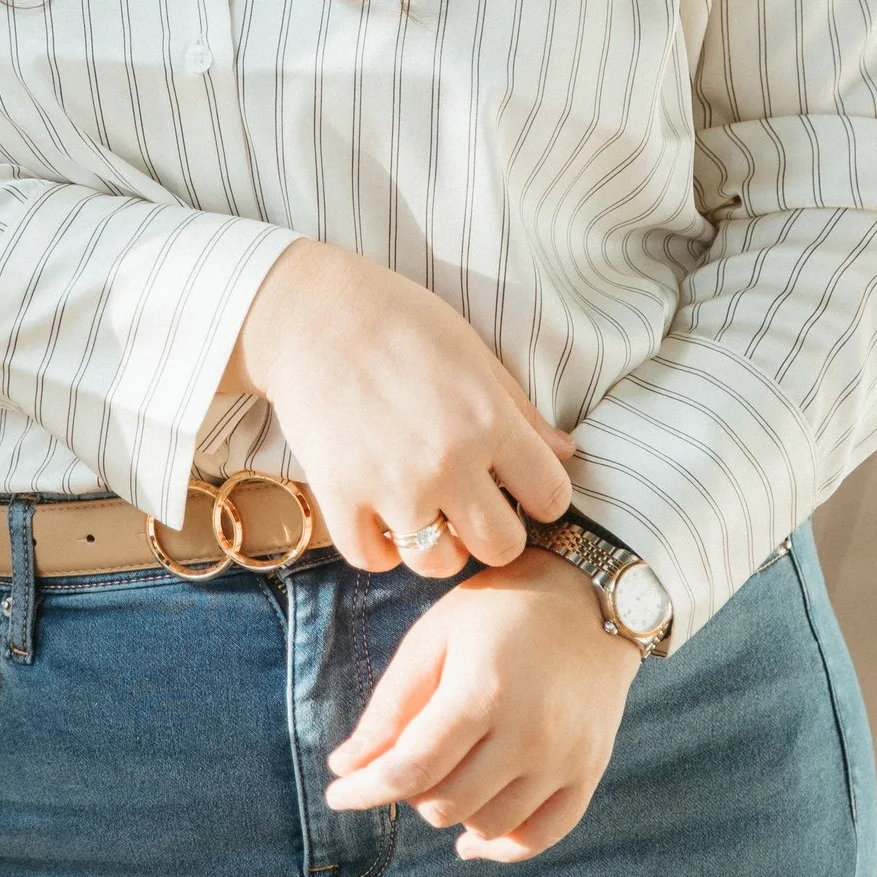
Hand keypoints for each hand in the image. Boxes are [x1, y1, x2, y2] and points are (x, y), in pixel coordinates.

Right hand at [227, 241, 575, 575]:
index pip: (550, 498)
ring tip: (425, 510)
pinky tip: (382, 515)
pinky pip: (374, 559)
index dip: (540, 497)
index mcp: (489, 420)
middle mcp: (447, 461)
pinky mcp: (340, 498)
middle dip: (493, 531)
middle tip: (473, 506)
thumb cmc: (400, 323)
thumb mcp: (475, 355)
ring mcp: (391, 486)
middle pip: (501, 547)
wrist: (310, 314)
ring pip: (438, 562)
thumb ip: (521, 412)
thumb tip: (567, 454)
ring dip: (437, 544)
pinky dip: (381, 547)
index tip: (520, 487)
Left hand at [323, 551, 638, 859]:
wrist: (589, 597)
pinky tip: (474, 838)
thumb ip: (391, 705)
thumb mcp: (434, 637)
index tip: (338, 795)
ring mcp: (564, 758)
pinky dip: (502, 847)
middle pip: (446, 804)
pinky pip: (541, 837)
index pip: (411, 770)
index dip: (365, 791)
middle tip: (406, 763)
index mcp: (482, 693)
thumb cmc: (499, 610)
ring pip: (488, 825)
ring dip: (453, 813)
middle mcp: (528, 734)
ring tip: (445, 778)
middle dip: (410, 792)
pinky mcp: (588, 771)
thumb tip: (346, 767)